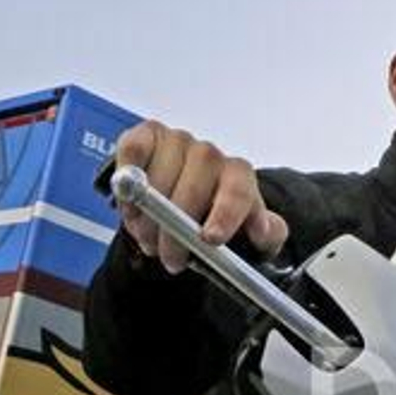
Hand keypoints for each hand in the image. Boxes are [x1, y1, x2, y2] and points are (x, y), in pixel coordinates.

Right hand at [114, 120, 287, 273]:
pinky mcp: (147, 136)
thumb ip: (267, 234)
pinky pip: (134, 149)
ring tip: (149, 240)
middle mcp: (210, 155)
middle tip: (170, 258)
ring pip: (161, 175)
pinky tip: (130, 206)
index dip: (224, 214)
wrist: (187, 205)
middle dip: (177, 231)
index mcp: (239, 175)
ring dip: (149, 215)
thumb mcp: (250, 235)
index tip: (210, 238)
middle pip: (195, 187)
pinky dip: (127, 177)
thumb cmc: (217, 219)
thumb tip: (264, 231)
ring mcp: (177, 142)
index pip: (238, 190)